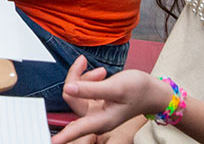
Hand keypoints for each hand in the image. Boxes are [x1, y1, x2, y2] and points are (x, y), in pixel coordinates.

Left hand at [52, 62, 167, 143]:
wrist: (152, 91)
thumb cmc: (139, 90)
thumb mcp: (115, 87)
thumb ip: (91, 89)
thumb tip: (68, 89)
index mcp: (101, 120)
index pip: (76, 128)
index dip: (63, 136)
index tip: (52, 141)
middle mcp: (95, 117)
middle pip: (71, 96)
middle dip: (78, 78)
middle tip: (94, 68)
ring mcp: (94, 110)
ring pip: (75, 90)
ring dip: (85, 77)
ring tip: (102, 72)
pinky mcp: (95, 102)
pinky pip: (82, 88)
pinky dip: (88, 78)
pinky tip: (101, 74)